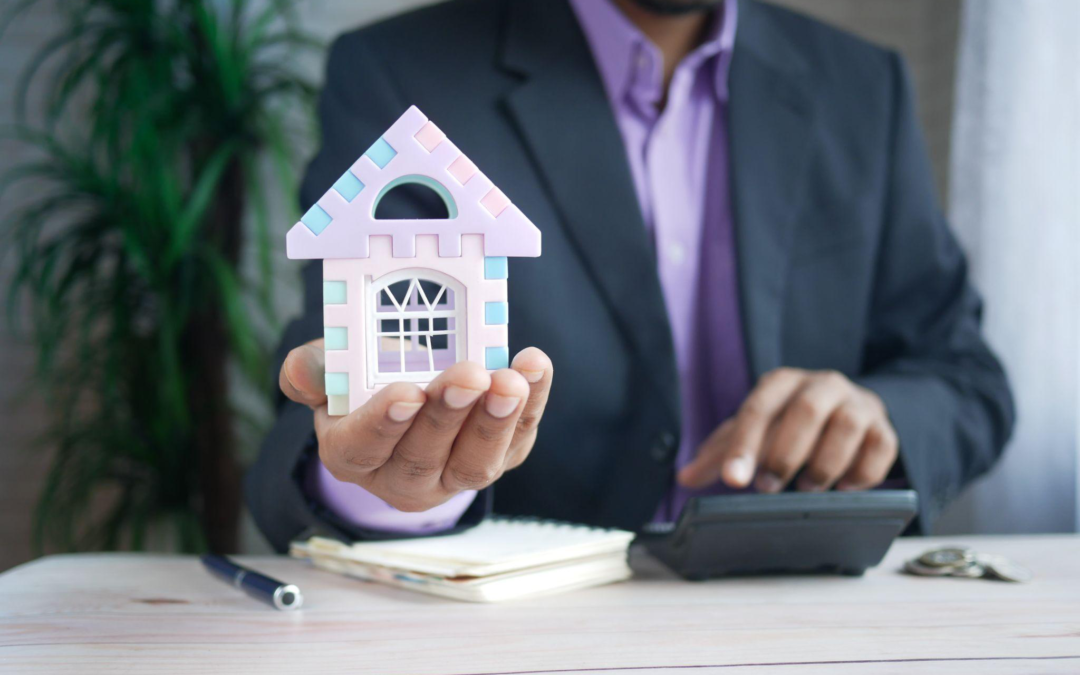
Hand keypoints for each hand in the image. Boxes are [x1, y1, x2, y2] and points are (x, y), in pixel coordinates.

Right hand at [280, 339, 552, 511]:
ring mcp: (454, 474)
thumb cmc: (365, 381)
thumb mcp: (331, 371)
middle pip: (424, 456)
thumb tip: (303, 370)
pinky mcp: (499, 458)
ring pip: (475, 462)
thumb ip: (313, 369)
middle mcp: (403, 477)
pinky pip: (518, 438)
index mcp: (352, 455)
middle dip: (449, 416)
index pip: (364, 447)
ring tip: (510, 381)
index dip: (385, 423)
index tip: (407, 393)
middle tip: (469, 376)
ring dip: (496, 420)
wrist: (410, 392)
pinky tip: (535, 367)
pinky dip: (532, 404)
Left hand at [678, 368, 897, 493]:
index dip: (744, 446)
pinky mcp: (884, 428)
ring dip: (824, 464)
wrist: (848, 410)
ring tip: (808, 488)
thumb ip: (721, 453)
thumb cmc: (791, 423)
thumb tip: (684, 477)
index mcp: (782, 383)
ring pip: (846, 426)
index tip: (734, 480)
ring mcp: (857, 404)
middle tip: (768, 488)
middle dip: (785, 454)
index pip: (758, 409)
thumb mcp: (755, 431)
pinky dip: (862, 472)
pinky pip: (881, 446)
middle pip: (805, 411)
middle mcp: (822, 385)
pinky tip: (844, 488)